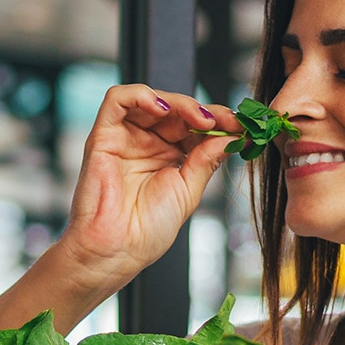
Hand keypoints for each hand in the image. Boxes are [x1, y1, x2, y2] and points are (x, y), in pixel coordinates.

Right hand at [54, 84, 240, 287]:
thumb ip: (206, 159)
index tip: (242, 126)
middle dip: (205, 111)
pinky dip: (141, 95)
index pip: (194, 125)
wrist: (117, 250)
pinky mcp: (103, 135)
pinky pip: (117, 99)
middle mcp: (146, 142)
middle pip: (176, 109)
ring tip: (201, 119)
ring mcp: (124, 136)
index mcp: (167, 155)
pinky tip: (164, 109)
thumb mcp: (188, 190)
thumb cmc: (147, 229)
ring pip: (151, 99)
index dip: (218, 121)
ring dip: (180, 102)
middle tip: (226, 121)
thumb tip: (233, 137)